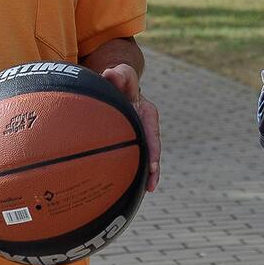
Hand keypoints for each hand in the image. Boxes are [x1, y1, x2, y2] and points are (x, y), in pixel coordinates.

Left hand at [100, 64, 161, 191]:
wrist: (115, 84)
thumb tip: (110, 74)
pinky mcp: (131, 140)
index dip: (153, 150)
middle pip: (151, 149)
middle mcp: (146, 126)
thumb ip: (119, 75)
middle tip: (150, 185)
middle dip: (152, 167)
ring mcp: (139, 134)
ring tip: (145, 191)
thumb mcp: (121, 75)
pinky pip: (133, 156)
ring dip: (145, 173)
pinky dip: (133, 170)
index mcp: (147, 112)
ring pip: (144, 156)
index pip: (152, 132)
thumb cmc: (118, 80)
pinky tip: (126, 187)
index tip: (152, 165)